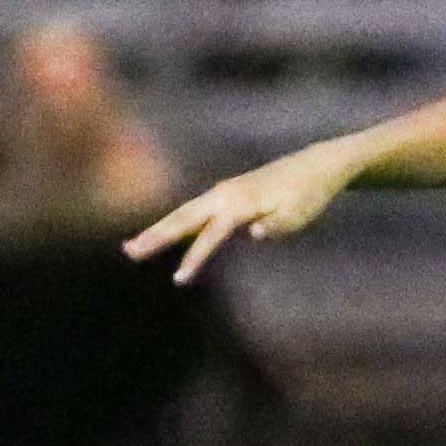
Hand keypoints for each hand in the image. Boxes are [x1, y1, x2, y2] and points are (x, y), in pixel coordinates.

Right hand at [123, 145, 353, 283]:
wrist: (316, 166)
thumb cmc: (309, 195)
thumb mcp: (299, 214)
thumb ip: (278, 226)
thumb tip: (256, 234)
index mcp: (240, 203)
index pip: (211, 234)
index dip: (195, 258)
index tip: (178, 279)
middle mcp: (225, 194)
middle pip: (183, 218)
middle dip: (155, 236)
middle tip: (128, 252)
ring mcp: (223, 192)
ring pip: (184, 212)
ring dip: (159, 229)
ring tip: (133, 247)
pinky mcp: (226, 194)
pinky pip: (195, 211)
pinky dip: (176, 222)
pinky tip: (163, 235)